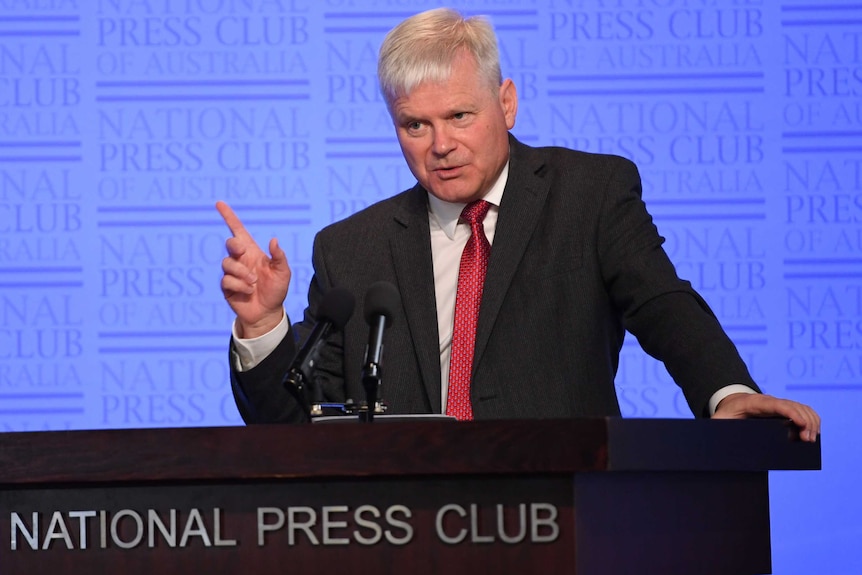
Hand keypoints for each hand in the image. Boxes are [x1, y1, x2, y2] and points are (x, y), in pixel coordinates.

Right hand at [216, 201, 290, 337]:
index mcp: (253, 252)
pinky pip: (227, 279)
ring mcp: (233, 273)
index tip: (219, 204)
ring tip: (253, 283)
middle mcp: (241, 260)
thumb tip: (273, 240)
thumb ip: (279, 257)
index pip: (238, 231)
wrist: (268, 312)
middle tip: (243, 253)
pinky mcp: (227, 286)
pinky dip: (240, 285)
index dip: (229, 217)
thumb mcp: (283, 273)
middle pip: (230, 243)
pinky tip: (249, 291)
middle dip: (235, 246)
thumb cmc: (276, 291)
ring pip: (227, 263)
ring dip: (241, 272)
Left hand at [712, 393, 820, 442]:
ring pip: (802, 408)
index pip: (777, 404)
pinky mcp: (785, 409)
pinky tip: (812, 433)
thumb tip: (709, 439)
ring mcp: (780, 404)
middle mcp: (771, 401)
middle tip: (808, 440)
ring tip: (811, 439)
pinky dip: (812, 420)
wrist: (732, 401)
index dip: (791, 413)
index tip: (801, 425)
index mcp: (756, 403)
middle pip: (795, 406)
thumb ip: (716, 425)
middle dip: (805, 422)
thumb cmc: (727, 412)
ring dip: (811, 422)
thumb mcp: (719, 418)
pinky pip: (804, 411)